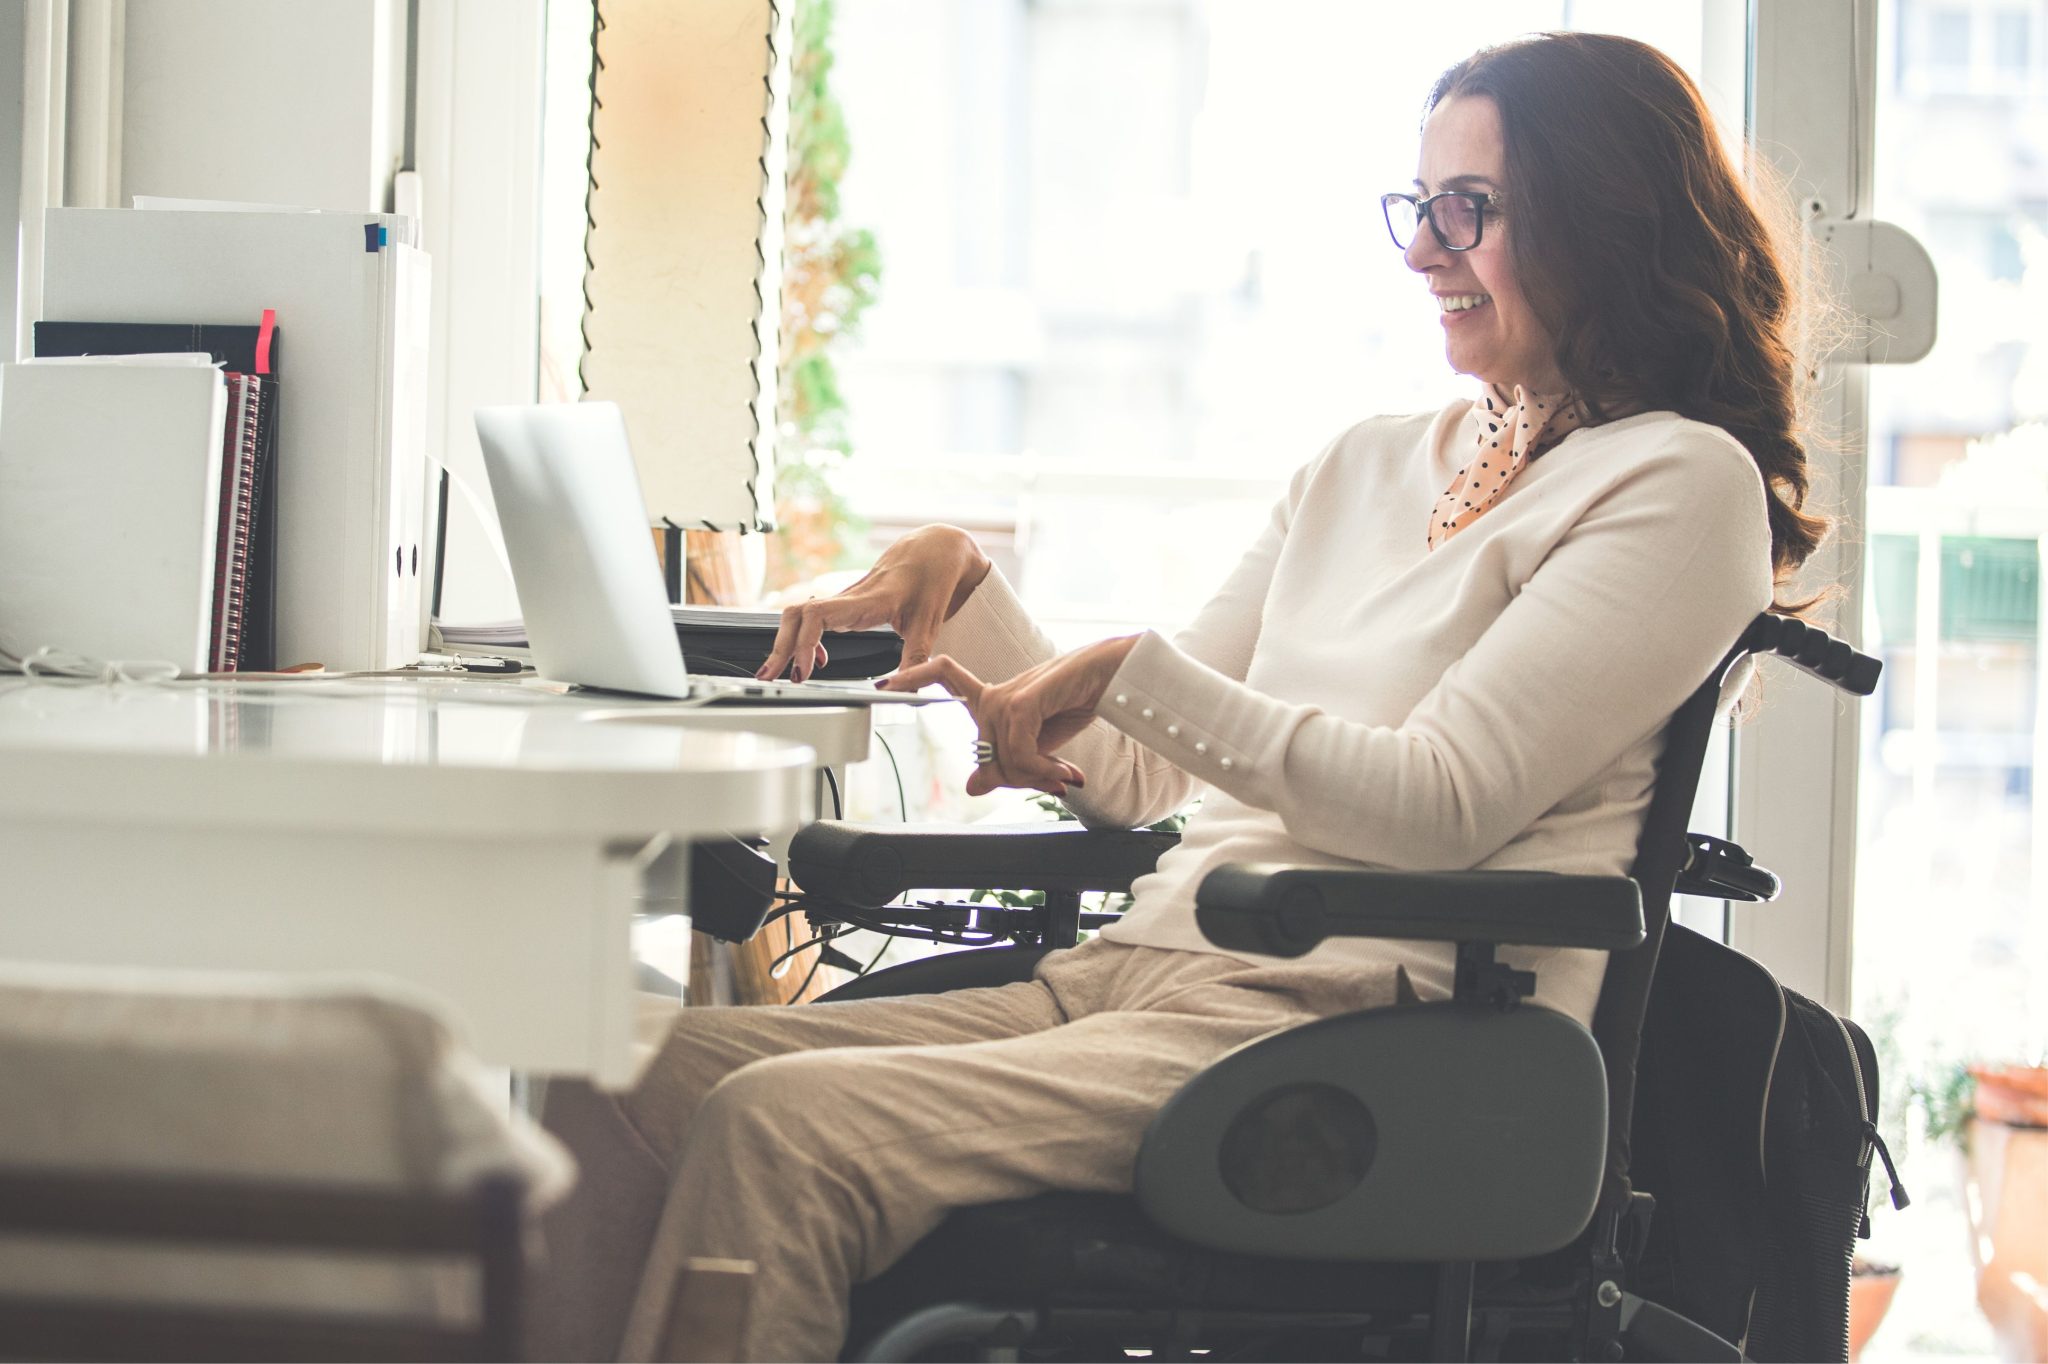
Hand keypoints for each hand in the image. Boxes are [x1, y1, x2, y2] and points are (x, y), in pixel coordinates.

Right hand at [757, 525, 991, 681]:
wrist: (936, 550)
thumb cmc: (932, 578)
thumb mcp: (929, 625)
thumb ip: (915, 661)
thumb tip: (904, 692)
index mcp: (866, 601)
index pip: (817, 615)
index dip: (802, 644)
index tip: (804, 672)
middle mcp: (849, 597)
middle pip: (795, 615)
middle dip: (779, 647)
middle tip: (770, 677)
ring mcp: (844, 599)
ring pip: (799, 614)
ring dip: (786, 643)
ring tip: (782, 673)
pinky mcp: (845, 603)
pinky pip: (812, 617)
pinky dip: (804, 639)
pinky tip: (816, 659)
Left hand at [881, 635, 1140, 796]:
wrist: (1116, 676)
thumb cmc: (1079, 701)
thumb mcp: (1040, 744)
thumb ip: (1008, 763)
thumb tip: (972, 786)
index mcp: (995, 698)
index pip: (944, 674)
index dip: (913, 676)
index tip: (884, 683)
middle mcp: (995, 694)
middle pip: (986, 756)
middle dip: (1020, 779)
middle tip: (1055, 782)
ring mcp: (1007, 696)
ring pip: (1003, 760)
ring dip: (1038, 777)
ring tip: (1066, 775)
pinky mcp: (1022, 702)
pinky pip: (1017, 753)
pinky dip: (1041, 770)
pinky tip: (1065, 772)